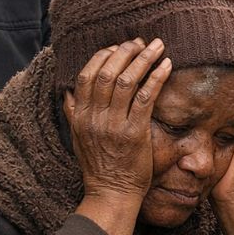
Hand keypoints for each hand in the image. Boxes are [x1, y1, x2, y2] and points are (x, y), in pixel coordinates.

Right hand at [64, 38, 169, 204]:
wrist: (111, 192)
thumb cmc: (99, 164)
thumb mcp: (78, 138)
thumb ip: (73, 113)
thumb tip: (67, 92)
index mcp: (79, 116)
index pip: (85, 76)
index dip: (102, 56)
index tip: (118, 46)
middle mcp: (94, 117)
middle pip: (107, 73)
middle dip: (125, 51)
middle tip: (140, 42)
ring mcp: (113, 124)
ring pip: (127, 81)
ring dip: (144, 59)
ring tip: (157, 46)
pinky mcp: (134, 132)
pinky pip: (146, 97)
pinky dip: (157, 77)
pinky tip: (167, 65)